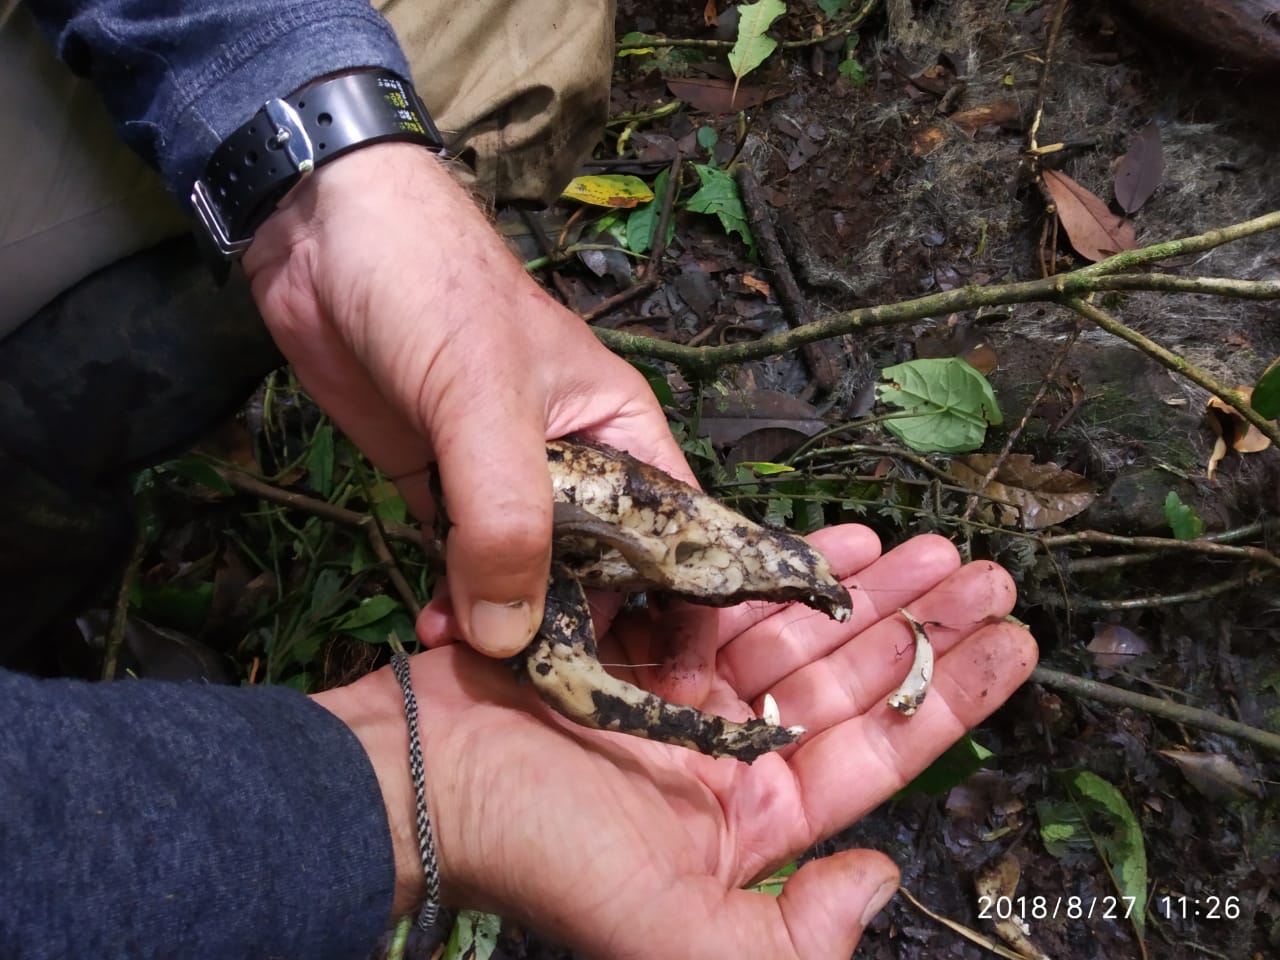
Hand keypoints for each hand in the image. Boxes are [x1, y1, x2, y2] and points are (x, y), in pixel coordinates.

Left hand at [242, 143, 691, 658]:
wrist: (324, 237)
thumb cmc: (436, 294)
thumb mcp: (485, 402)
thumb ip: (506, 519)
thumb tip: (511, 638)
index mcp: (623, 434)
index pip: (679, 537)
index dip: (687, 611)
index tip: (671, 687)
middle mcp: (577, 467)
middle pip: (605, 574)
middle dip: (589, 636)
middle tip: (562, 704)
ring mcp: (504, 484)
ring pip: (529, 579)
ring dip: (512, 630)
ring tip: (489, 676)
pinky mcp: (442, 489)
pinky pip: (463, 567)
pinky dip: (457, 605)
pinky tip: (437, 634)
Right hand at [314, 527, 1037, 957]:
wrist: (421, 772)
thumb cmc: (537, 850)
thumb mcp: (669, 928)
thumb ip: (785, 943)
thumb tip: (880, 882)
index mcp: (749, 829)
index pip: (877, 755)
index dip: (951, 699)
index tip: (1016, 643)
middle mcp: (727, 761)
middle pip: (850, 682)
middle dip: (922, 627)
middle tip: (988, 573)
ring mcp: (685, 696)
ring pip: (798, 631)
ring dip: (866, 589)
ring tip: (931, 545)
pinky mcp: (641, 641)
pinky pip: (728, 597)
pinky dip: (781, 566)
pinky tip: (835, 540)